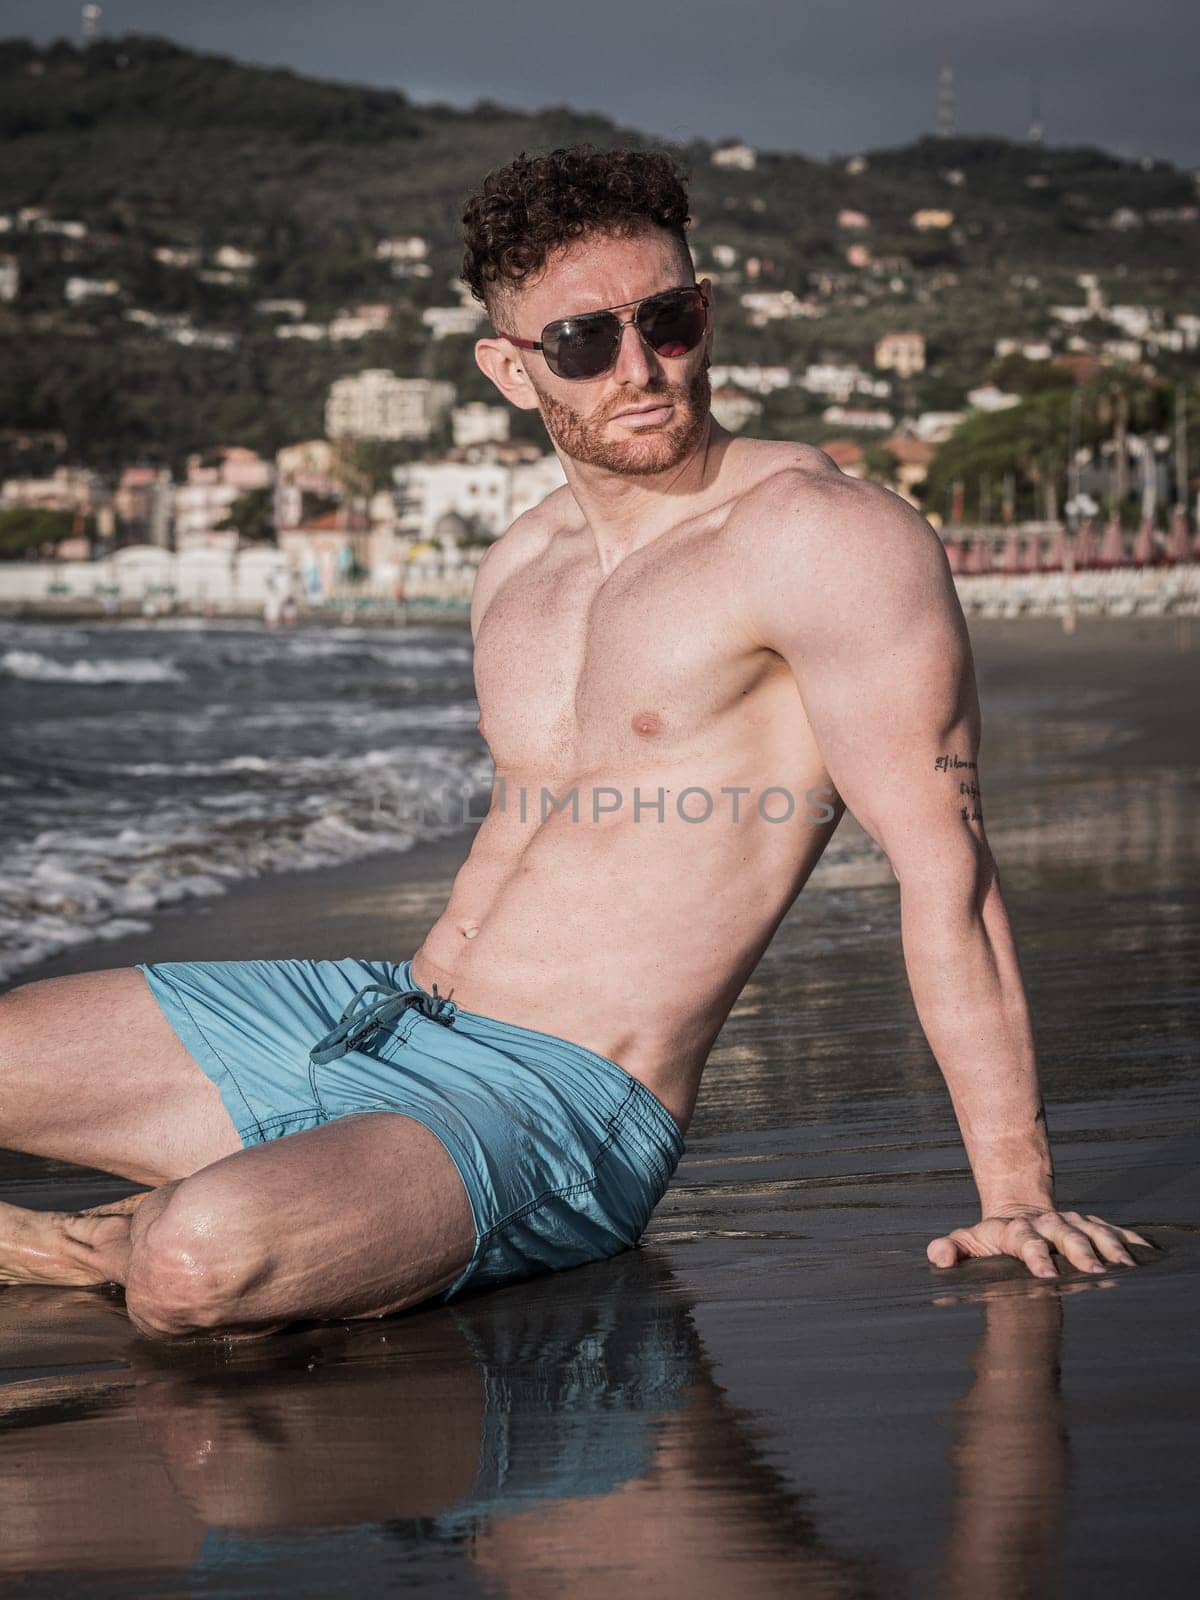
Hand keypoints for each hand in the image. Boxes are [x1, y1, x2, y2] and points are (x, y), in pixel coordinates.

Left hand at [927, 1207, 1154, 1279]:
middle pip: (1067, 1235)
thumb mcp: (967, 1239)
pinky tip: (1146, 1254)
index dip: (1035, 1257)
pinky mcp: (1091, 1225)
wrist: (1018, 1207)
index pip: (1027, 1242)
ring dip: (1110, 1248)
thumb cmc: (992, 1236)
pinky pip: (1116, 1231)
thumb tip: (938, 1258)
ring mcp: (1073, 1222)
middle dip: (1081, 1252)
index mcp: (1018, 1230)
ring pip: (1095, 1231)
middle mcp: (1049, 1224)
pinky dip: (1131, 1241)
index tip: (1045, 1274)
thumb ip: (950, 1249)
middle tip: (1095, 1272)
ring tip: (1125, 1267)